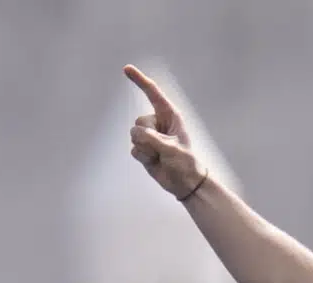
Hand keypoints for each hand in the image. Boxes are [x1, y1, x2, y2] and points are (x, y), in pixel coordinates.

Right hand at [123, 64, 206, 199]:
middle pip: (139, 122)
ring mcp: (149, 135)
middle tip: (163, 149)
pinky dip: (143, 157)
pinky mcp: (143, 147)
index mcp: (170, 116)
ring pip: (134, 135)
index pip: (153, 94)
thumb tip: (136, 134)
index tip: (127, 69)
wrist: (184, 183)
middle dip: (148, 137)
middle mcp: (158, 123)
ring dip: (146, 149)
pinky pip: (134, 149)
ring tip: (160, 156)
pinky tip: (155, 162)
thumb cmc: (185, 163)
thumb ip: (152, 139)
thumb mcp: (172, 149)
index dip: (140, 81)